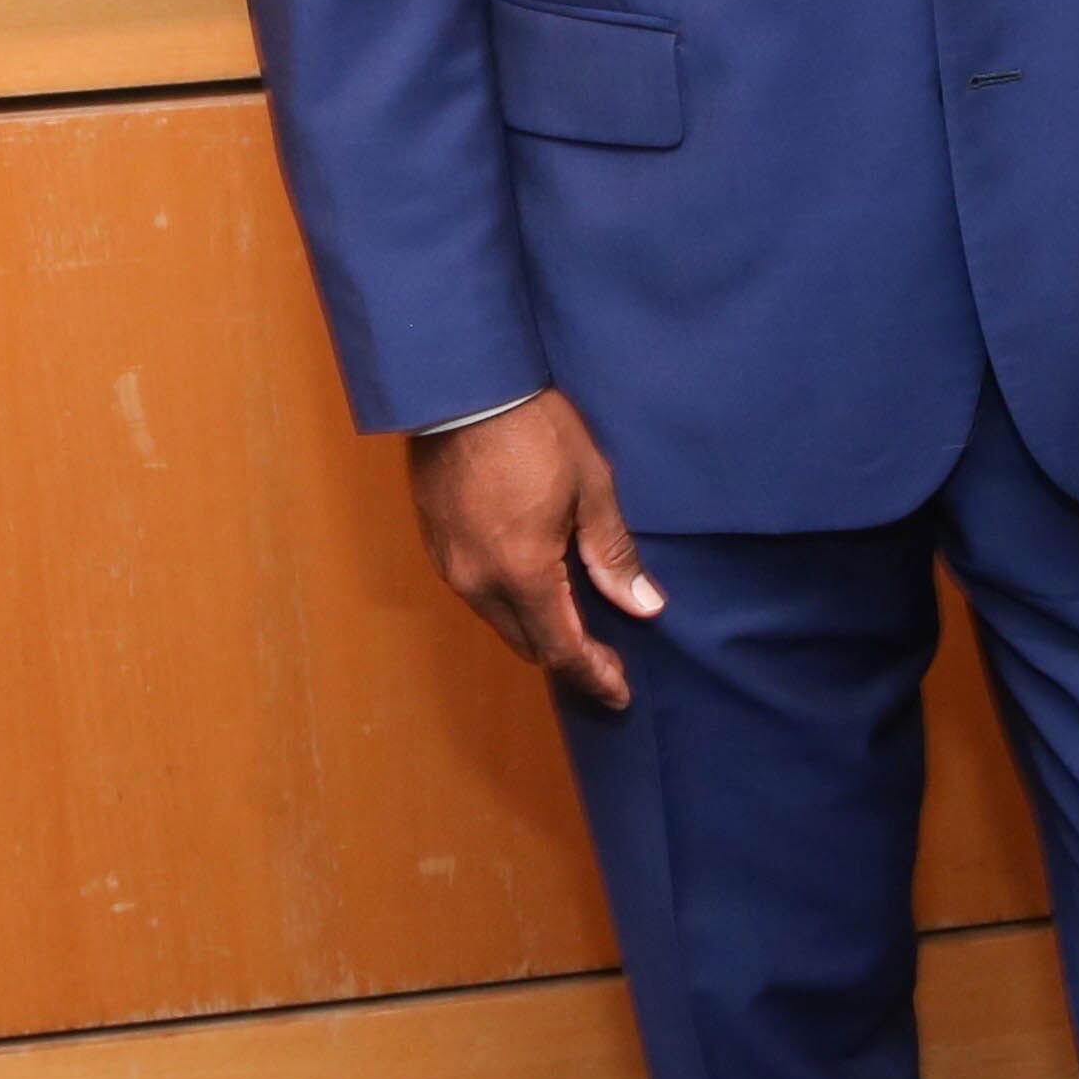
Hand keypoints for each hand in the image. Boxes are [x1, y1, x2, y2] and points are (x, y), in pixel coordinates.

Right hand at [405, 391, 662, 712]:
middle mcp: (478, 581)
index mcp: (522, 572)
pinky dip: (509, 600)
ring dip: (536, 627)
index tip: (619, 692)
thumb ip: (613, 553)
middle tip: (606, 654)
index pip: (561, 648)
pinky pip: (477, 592)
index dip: (593, 676)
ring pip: (499, 620)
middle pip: (528, 643)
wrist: (461, 386)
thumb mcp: (592, 486)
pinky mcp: (435, 543)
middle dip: (567, 655)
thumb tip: (643, 606)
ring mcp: (450, 564)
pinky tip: (532, 580)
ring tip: (573, 616)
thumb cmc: (533, 428)